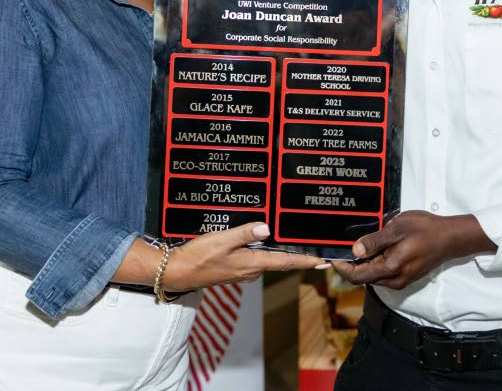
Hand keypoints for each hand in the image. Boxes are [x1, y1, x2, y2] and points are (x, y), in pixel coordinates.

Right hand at [164, 223, 326, 291]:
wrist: (179, 272)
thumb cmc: (198, 256)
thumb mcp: (221, 240)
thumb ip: (244, 233)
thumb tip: (267, 228)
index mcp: (251, 263)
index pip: (285, 261)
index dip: (305, 260)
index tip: (322, 262)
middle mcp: (250, 270)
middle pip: (279, 261)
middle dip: (297, 256)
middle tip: (314, 251)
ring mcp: (242, 271)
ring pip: (267, 260)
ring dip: (280, 253)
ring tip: (294, 244)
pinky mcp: (234, 269)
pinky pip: (255, 260)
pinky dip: (264, 252)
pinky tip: (263, 243)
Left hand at [332, 212, 494, 289]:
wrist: (450, 238)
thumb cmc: (425, 230)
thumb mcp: (396, 229)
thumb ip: (374, 242)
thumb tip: (354, 251)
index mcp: (390, 270)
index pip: (356, 276)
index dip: (341, 267)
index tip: (332, 255)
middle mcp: (393, 280)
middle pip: (363, 277)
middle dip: (351, 264)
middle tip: (344, 245)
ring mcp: (400, 280)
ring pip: (372, 275)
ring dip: (364, 262)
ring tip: (363, 242)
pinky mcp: (405, 276)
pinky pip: (383, 272)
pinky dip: (375, 262)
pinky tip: (378, 246)